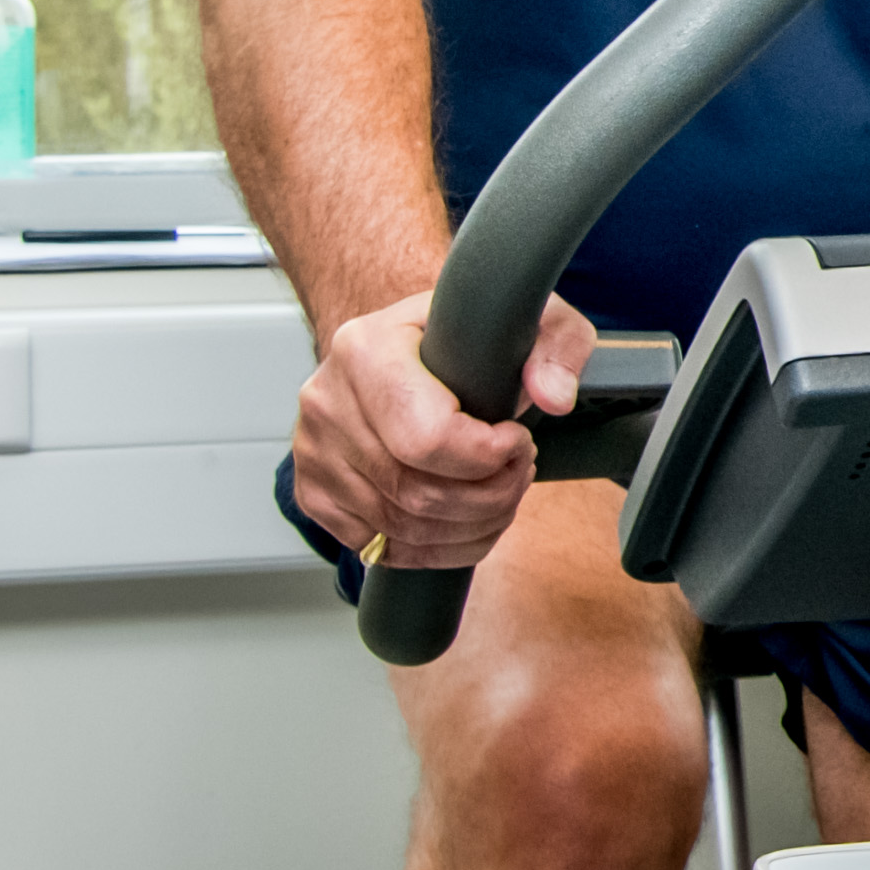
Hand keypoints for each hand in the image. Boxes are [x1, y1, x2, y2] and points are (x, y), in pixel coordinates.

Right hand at [288, 285, 596, 573]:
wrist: (407, 347)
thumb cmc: (462, 337)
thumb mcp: (526, 320)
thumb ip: (555, 345)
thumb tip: (553, 396)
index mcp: (365, 349)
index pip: (427, 437)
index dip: (489, 456)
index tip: (517, 440)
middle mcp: (327, 403)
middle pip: (417, 493)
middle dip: (492, 497)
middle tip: (519, 472)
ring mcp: (313, 453)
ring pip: (403, 529)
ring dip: (474, 526)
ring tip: (502, 493)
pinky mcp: (315, 493)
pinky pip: (381, 548)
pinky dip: (440, 550)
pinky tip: (470, 521)